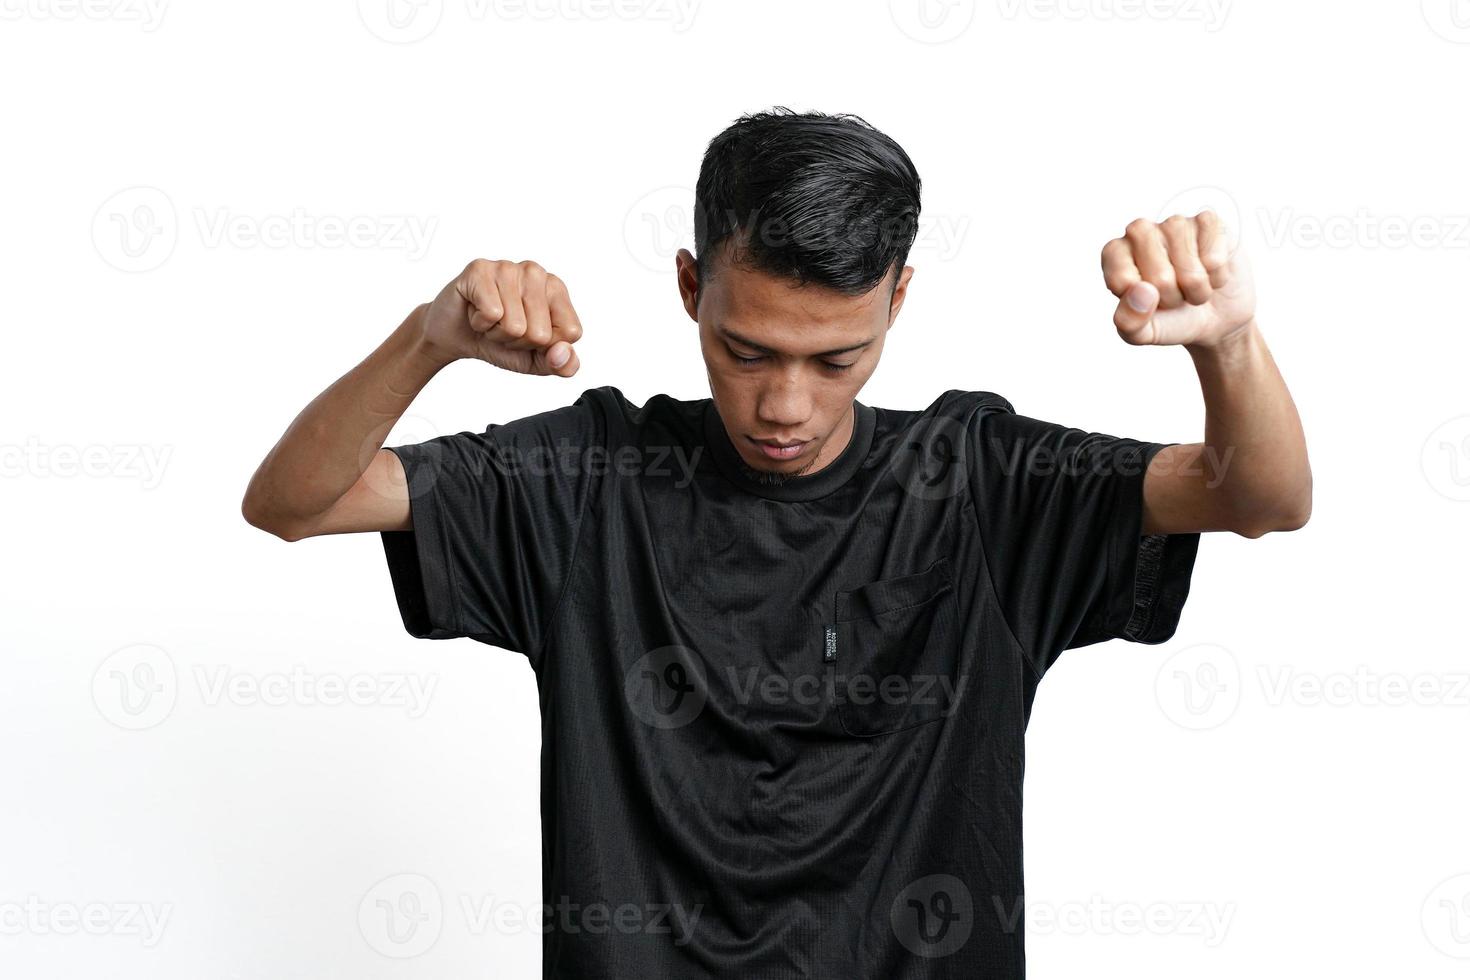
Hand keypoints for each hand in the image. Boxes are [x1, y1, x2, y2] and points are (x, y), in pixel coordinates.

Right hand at [420, 258, 582, 374]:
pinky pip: (491, 314)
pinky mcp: (481, 270)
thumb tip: (564, 352)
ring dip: (497, 333)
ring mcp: (508, 268)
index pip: (570, 332)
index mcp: (557, 290)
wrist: (455, 337)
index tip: (528, 336)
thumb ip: (563, 365)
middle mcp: (537, 273)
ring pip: (515, 326)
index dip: (545, 346)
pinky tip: (475, 311)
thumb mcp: (536, 361)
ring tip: (490, 320)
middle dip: (518, 341)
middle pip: (541, 333)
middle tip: (503, 328)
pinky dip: (480, 323)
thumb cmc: (499, 341)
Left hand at [1101, 211, 1255, 349]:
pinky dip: (1218, 277)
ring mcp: (1174, 222)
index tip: (1147, 301)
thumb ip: (1128, 321)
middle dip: (1173, 298)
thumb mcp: (1141, 333)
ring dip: (1198, 290)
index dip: (1141, 303)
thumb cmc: (1170, 319)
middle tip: (1175, 295)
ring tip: (1193, 286)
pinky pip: (1215, 259)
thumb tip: (1141, 290)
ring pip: (1190, 270)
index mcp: (1114, 254)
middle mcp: (1140, 231)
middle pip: (1159, 277)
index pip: (1122, 281)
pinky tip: (1212, 272)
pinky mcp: (1208, 221)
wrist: (1214, 317)